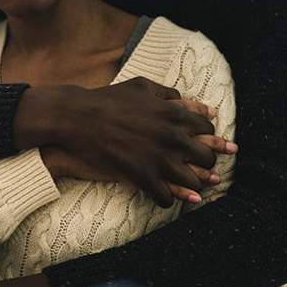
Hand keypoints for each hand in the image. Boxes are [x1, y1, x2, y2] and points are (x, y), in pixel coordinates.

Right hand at [13, 78, 237, 207]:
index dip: (209, 138)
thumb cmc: (108, 99)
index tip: (206, 144)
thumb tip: (193, 102)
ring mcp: (158, 160)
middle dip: (207, 164)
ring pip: (191, 181)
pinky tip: (168, 198)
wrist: (77, 118)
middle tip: (205, 169)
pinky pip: (166, 196)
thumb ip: (170, 94)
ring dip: (193, 186)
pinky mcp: (142, 177)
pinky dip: (169, 199)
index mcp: (175, 114)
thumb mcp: (141, 87)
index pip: (207, 130)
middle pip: (206, 158)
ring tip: (194, 190)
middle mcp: (172, 138)